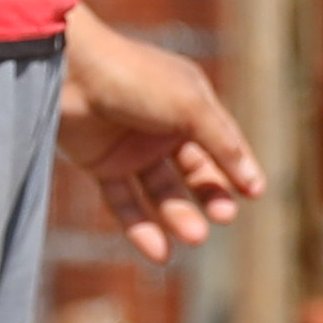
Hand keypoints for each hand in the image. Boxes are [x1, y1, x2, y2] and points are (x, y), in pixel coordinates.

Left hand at [58, 14, 262, 261]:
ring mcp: (131, 147)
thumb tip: (254, 183)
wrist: (68, 70)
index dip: (238, 167)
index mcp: (189, 102)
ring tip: (194, 237)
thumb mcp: (190, 106)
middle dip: (209, 195)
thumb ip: (223, 144)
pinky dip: (140, 227)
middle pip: (194, 171)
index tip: (254, 194)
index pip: (222, 142)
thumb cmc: (134, 78)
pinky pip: (124, 201)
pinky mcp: (101, 164)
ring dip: (178, 215)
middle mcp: (162, 126)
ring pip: (161, 190)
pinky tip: (159, 252)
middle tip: (223, 217)